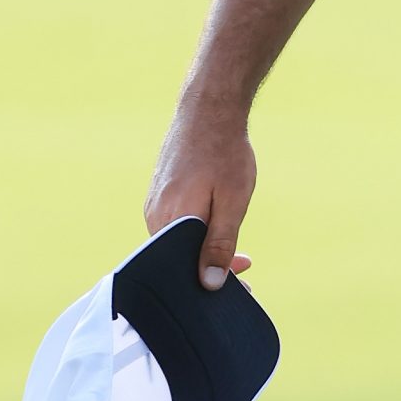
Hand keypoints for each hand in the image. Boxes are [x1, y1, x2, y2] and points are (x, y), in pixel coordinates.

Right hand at [144, 99, 256, 289]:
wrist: (208, 111)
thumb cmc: (224, 154)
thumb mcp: (232, 201)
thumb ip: (220, 243)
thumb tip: (209, 284)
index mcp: (169, 223)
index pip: (182, 271)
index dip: (210, 283)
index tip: (240, 289)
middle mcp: (154, 217)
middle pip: (179, 259)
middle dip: (212, 269)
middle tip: (246, 269)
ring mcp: (155, 205)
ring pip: (179, 242)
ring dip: (207, 250)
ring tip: (239, 254)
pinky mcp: (161, 195)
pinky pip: (177, 225)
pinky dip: (199, 233)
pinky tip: (220, 228)